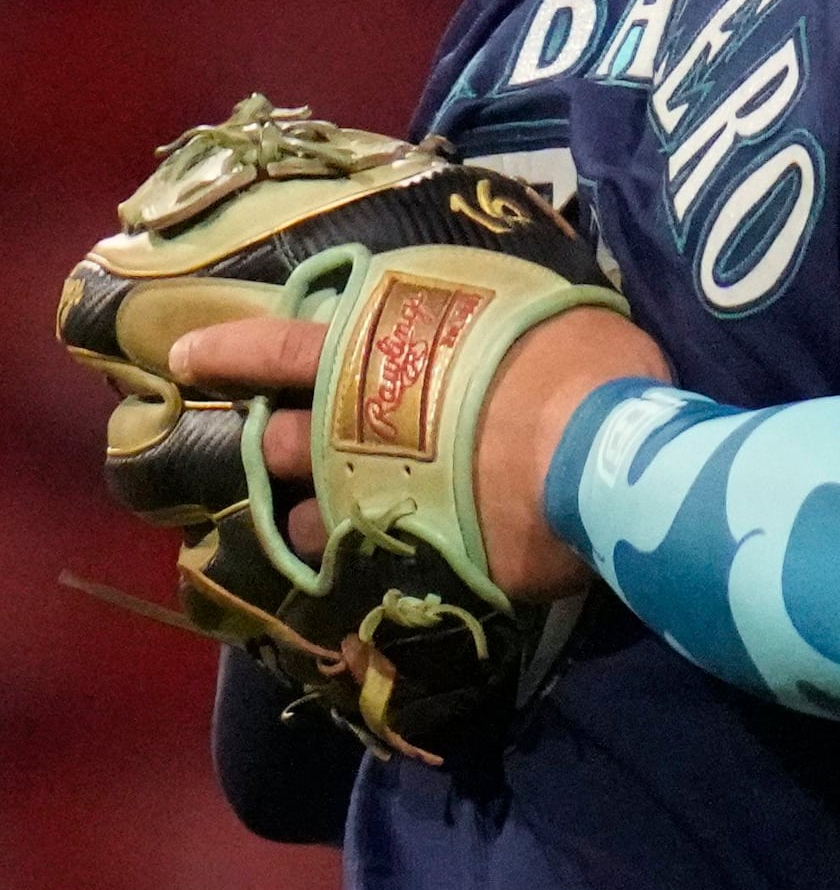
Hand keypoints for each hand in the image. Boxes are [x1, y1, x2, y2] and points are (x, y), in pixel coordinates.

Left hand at [155, 303, 669, 601]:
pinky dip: (370, 571)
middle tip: (284, 447)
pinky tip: (383, 571)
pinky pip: (370, 576)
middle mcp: (354, 436)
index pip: (281, 349)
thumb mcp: (545, 313)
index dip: (233, 353)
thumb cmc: (577, 369)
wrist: (601, 462)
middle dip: (279, 445)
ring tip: (325, 526)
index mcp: (376, 361)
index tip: (188, 359)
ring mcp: (376, 506)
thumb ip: (510, 321)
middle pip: (284, 442)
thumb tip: (521, 319)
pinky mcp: (415, 566)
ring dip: (308, 520)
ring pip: (306, 520)